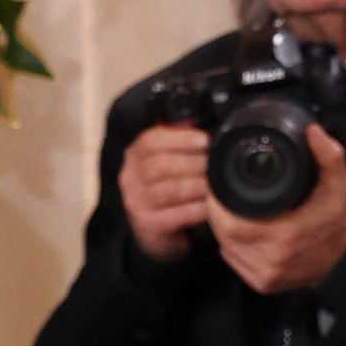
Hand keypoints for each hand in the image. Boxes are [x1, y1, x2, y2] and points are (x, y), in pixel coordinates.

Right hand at [118, 121, 213, 260]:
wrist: (152, 226)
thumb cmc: (165, 183)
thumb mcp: (166, 157)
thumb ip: (179, 139)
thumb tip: (204, 120)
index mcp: (135, 155)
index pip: (151, 141)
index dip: (180, 139)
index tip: (204, 140)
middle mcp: (130, 178)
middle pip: (160, 166)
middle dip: (193, 163)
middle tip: (214, 164)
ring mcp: (136, 203)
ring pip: (169, 191)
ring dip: (197, 186)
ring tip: (214, 183)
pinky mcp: (147, 225)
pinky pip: (176, 216)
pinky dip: (196, 209)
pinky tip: (210, 205)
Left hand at [208, 123, 345, 298]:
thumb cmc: (341, 219)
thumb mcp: (340, 183)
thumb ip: (329, 155)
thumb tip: (311, 131)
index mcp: (286, 236)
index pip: (232, 225)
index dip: (218, 206)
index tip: (216, 187)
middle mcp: (272, 261)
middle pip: (224, 237)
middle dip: (218, 214)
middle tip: (219, 195)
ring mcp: (266, 276)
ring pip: (227, 250)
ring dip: (223, 230)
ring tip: (229, 209)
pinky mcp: (263, 285)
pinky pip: (235, 262)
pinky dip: (232, 246)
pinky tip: (240, 231)